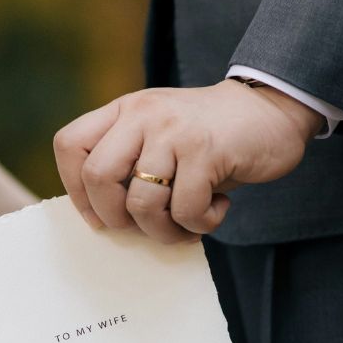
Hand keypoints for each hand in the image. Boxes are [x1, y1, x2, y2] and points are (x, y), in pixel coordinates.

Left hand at [53, 79, 322, 241]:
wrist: (272, 111)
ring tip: (186, 225)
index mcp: (124, 112)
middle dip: (115, 218)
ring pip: (142, 202)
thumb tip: (101, 220)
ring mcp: (174, 130)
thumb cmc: (208, 141)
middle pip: (97, 177)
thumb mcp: (157, 138)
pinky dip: (200, 224)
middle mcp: (143, 114)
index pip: (69, 145)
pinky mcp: (206, 150)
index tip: (100, 217)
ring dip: (163, 230)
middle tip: (142, 225)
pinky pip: (185, 209)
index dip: (76, 191)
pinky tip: (217, 209)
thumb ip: (128, 164)